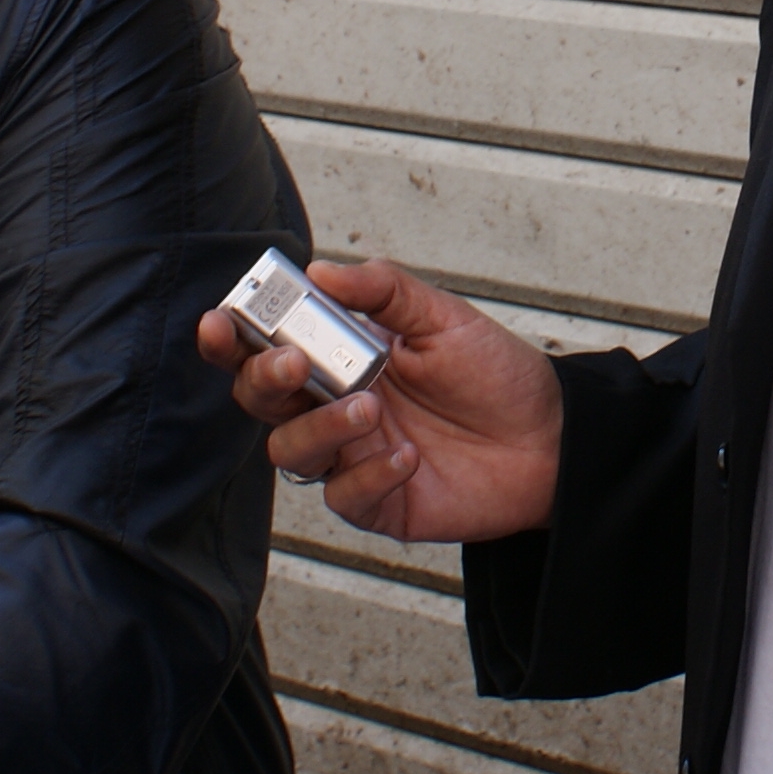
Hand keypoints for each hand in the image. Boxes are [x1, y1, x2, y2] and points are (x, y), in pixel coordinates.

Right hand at [195, 258, 564, 542]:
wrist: (552, 437)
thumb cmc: (496, 375)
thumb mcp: (442, 317)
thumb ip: (383, 290)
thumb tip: (321, 270)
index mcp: (339, 358)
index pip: (266, 348)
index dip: (232, 338)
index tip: (220, 321)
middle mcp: (334, 407)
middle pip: (261, 401)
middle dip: (262, 379)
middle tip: (293, 363)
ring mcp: (351, 458)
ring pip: (291, 451)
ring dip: (321, 428)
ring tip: (371, 409)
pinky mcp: (376, 503)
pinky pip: (344, 497)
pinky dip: (368, 476)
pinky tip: (408, 457)